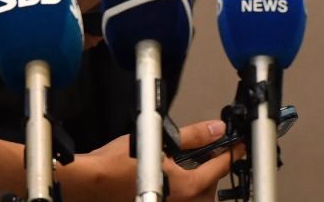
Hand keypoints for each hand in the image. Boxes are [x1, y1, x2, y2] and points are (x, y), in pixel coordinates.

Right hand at [62, 118, 235, 201]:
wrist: (84, 185)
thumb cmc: (114, 165)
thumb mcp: (159, 141)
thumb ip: (193, 137)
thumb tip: (216, 129)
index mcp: (186, 189)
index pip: (220, 168)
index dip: (232, 153)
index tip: (240, 146)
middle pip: (209, 190)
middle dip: (212, 172)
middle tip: (211, 153)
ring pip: (195, 199)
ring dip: (197, 185)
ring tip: (188, 165)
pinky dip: (180, 192)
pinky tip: (170, 179)